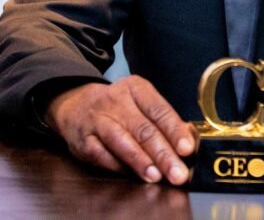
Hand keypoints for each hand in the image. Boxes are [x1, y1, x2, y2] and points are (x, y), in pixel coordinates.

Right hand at [45, 76, 196, 184]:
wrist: (75, 104)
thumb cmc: (118, 106)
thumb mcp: (140, 102)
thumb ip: (162, 120)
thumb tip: (188, 140)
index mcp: (136, 88)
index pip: (159, 111)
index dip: (174, 131)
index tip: (187, 149)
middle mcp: (116, 101)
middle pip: (143, 129)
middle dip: (163, 154)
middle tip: (177, 172)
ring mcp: (97, 120)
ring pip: (122, 142)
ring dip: (141, 162)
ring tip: (156, 176)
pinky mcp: (82, 139)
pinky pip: (101, 155)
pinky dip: (118, 166)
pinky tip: (131, 174)